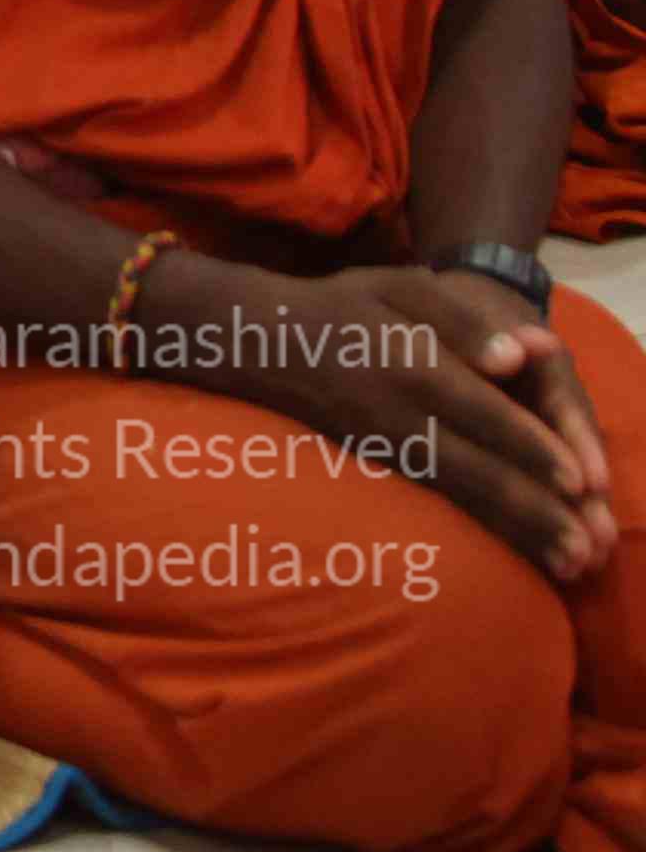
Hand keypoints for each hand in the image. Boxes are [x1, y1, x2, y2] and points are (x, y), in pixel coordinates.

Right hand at [223, 262, 615, 585]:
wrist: (262, 342)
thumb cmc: (345, 308)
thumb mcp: (400, 287)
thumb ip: (461, 319)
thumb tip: (517, 360)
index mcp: (411, 364)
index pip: (482, 410)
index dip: (531, 447)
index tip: (581, 480)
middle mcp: (401, 414)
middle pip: (478, 466)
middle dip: (536, 509)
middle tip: (588, 545)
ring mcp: (389, 447)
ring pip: (463, 495)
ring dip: (519, 531)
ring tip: (570, 563)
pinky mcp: (386, 467)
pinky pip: (444, 504)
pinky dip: (488, 532)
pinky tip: (526, 553)